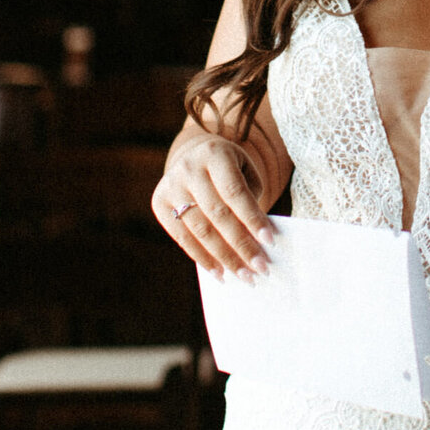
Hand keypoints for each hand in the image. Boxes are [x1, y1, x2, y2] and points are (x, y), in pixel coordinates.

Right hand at [152, 133, 277, 283]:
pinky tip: (219, 272)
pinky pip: (182, 238)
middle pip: (218, 214)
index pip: (235, 192)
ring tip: (244, 275)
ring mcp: (171, 186)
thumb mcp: (245, 170)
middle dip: (241, 245)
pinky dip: (202, 258)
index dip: (252, 218)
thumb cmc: (229, 169)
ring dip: (224, 257)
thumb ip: (251, 200)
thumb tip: (258, 242)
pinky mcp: (159, 204)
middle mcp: (188, 168)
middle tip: (260, 268)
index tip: (270, 241)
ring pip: (200, 230)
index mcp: (214, 154)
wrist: (193, 156)